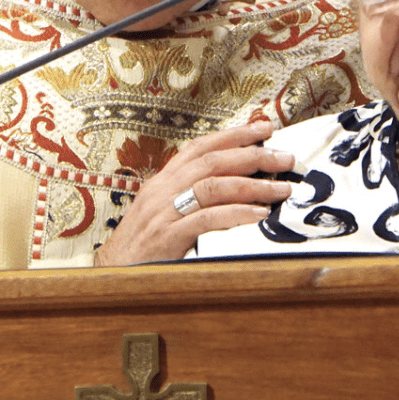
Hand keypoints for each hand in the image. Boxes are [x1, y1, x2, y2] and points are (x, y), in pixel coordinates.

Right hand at [92, 120, 294, 266]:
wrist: (113, 272)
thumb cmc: (143, 243)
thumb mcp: (164, 210)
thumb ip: (192, 195)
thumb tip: (235, 184)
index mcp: (164, 180)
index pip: (201, 146)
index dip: (234, 134)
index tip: (264, 127)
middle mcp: (164, 190)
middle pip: (213, 162)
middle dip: (253, 155)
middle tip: (284, 157)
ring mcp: (165, 212)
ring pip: (214, 187)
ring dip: (253, 185)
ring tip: (281, 189)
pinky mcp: (168, 236)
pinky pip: (207, 219)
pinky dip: (236, 214)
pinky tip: (259, 215)